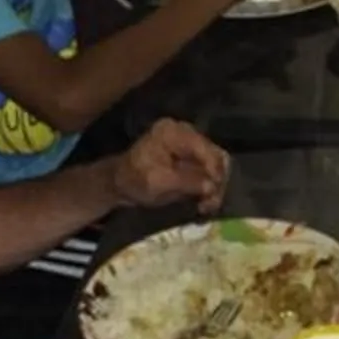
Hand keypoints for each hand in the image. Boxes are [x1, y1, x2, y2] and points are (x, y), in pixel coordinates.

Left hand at [110, 117, 229, 215]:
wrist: (121, 183)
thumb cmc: (134, 180)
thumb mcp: (157, 182)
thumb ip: (186, 182)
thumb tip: (212, 186)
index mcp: (173, 132)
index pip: (203, 148)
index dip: (213, 171)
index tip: (213, 193)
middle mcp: (186, 132)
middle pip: (215, 154)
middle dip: (216, 181)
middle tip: (212, 203)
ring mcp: (190, 143)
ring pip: (217, 164)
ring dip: (215, 186)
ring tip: (207, 205)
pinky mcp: (192, 155)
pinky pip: (210, 169)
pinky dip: (209, 185)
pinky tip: (204, 201)